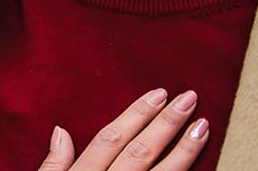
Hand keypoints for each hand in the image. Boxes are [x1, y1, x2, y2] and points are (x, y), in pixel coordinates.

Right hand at [38, 89, 208, 170]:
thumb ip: (53, 166)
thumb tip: (61, 130)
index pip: (112, 140)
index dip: (136, 115)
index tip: (158, 94)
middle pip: (140, 152)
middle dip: (166, 124)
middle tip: (189, 99)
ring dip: (185, 151)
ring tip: (204, 126)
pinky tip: (200, 166)